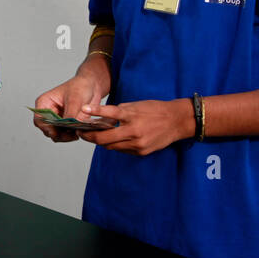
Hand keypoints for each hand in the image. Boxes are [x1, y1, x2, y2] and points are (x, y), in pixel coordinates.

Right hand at [32, 62, 110, 143]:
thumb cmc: (80, 87)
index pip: (39, 119)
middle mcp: (48, 112)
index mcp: (44, 103)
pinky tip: (78, 132)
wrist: (92, 86)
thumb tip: (67, 127)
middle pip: (47, 129)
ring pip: (55, 134)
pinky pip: (65, 134)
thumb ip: (70, 114)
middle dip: (58, 134)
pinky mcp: (65, 124)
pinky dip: (70, 136)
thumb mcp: (75, 99)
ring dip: (65, 137)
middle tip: (71, 136)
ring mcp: (56, 119)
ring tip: (76, 134)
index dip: (46, 128)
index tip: (56, 133)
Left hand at [77, 99, 194, 155]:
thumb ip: (118, 112)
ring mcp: (137, 144)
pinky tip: (113, 139)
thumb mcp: (135, 105)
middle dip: (89, 136)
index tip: (82, 111)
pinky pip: (121, 150)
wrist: (177, 121)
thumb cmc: (155, 110)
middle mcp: (134, 131)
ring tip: (93, 135)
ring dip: (101, 141)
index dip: (94, 112)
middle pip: (103, 138)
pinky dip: (115, 144)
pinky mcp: (141, 152)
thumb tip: (99, 117)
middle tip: (81, 132)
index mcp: (132, 116)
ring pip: (110, 146)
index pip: (109, 113)